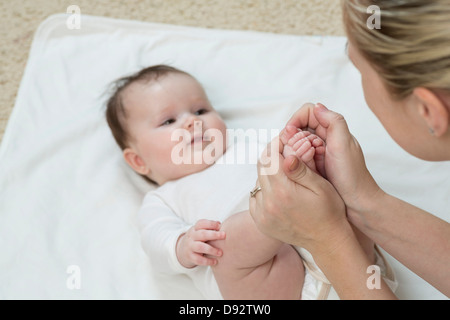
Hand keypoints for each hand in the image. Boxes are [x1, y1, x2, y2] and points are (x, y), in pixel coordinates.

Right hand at [176, 219, 225, 268]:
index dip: (211, 224)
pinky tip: (215, 262)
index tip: (220, 226)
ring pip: (200, 247)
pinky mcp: (190, 257)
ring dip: (211, 250)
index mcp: (195, 228)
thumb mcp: (201, 231)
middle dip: (214, 235)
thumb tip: (220, 225)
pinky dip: (207, 261)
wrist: (183, 250)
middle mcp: (191, 236)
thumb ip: (210, 228)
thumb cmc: (198, 239)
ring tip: (220, 253)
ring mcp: (190, 247)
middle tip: (224, 236)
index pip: (201, 223)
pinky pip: (198, 259)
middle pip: (202, 234)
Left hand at [250, 135, 351, 255]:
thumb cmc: (329, 211)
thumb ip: (301, 170)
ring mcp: (262, 214)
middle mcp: (268, 203)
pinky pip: (255, 197)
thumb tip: (286, 155)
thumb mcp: (321, 187)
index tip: (284, 140)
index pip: (270, 157)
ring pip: (257, 181)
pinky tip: (278, 190)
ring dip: (268, 173)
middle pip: (262, 167)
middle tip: (284, 152)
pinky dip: (264, 189)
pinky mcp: (260, 221)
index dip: (276, 144)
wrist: (326, 240)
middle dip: (272, 156)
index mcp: (283, 191)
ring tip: (284, 173)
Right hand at [283, 103, 382, 215]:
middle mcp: (325, 138)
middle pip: (299, 127)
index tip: (289, 132)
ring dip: (293, 149)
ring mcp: (318, 152)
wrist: (357, 204)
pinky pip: (297, 157)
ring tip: (299, 162)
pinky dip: (294, 161)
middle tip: (294, 151)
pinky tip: (298, 170)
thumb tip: (317, 106)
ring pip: (296, 142)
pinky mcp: (313, 166)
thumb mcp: (344, 145)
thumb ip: (334, 122)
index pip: (308, 112)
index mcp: (333, 130)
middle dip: (292, 136)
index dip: (296, 119)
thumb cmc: (352, 176)